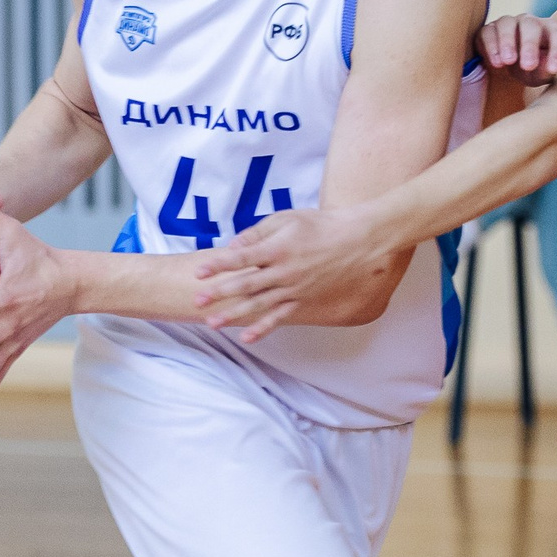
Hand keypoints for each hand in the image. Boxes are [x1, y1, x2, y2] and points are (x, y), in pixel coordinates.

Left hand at [192, 204, 391, 342]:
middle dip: (219, 294)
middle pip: (245, 285)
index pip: (241, 258)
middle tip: (197, 301)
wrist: (359, 242)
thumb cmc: (321, 226)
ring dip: (234, 314)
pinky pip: (281, 317)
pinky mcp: (304, 301)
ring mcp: (294, 289)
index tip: (199, 272)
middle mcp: (284, 271)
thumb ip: (258, 233)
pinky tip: (247, 337)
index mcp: (278, 248)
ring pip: (259, 304)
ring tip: (212, 323)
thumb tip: (233, 245)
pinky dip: (263, 328)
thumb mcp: (287, 219)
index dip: (219, 265)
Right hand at [478, 14, 556, 85]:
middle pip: (531, 25)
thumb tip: (548, 67)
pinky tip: (496, 63)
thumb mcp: (541, 75)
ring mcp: (509, 23)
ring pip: (507, 23)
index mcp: (550, 30)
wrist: (509, 70)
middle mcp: (530, 22)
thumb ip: (546, 71)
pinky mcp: (489, 29)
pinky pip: (488, 32)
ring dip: (507, 42)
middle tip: (528, 66)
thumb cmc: (532, 71)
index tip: (554, 69)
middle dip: (529, 45)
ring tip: (508, 62)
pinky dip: (491, 46)